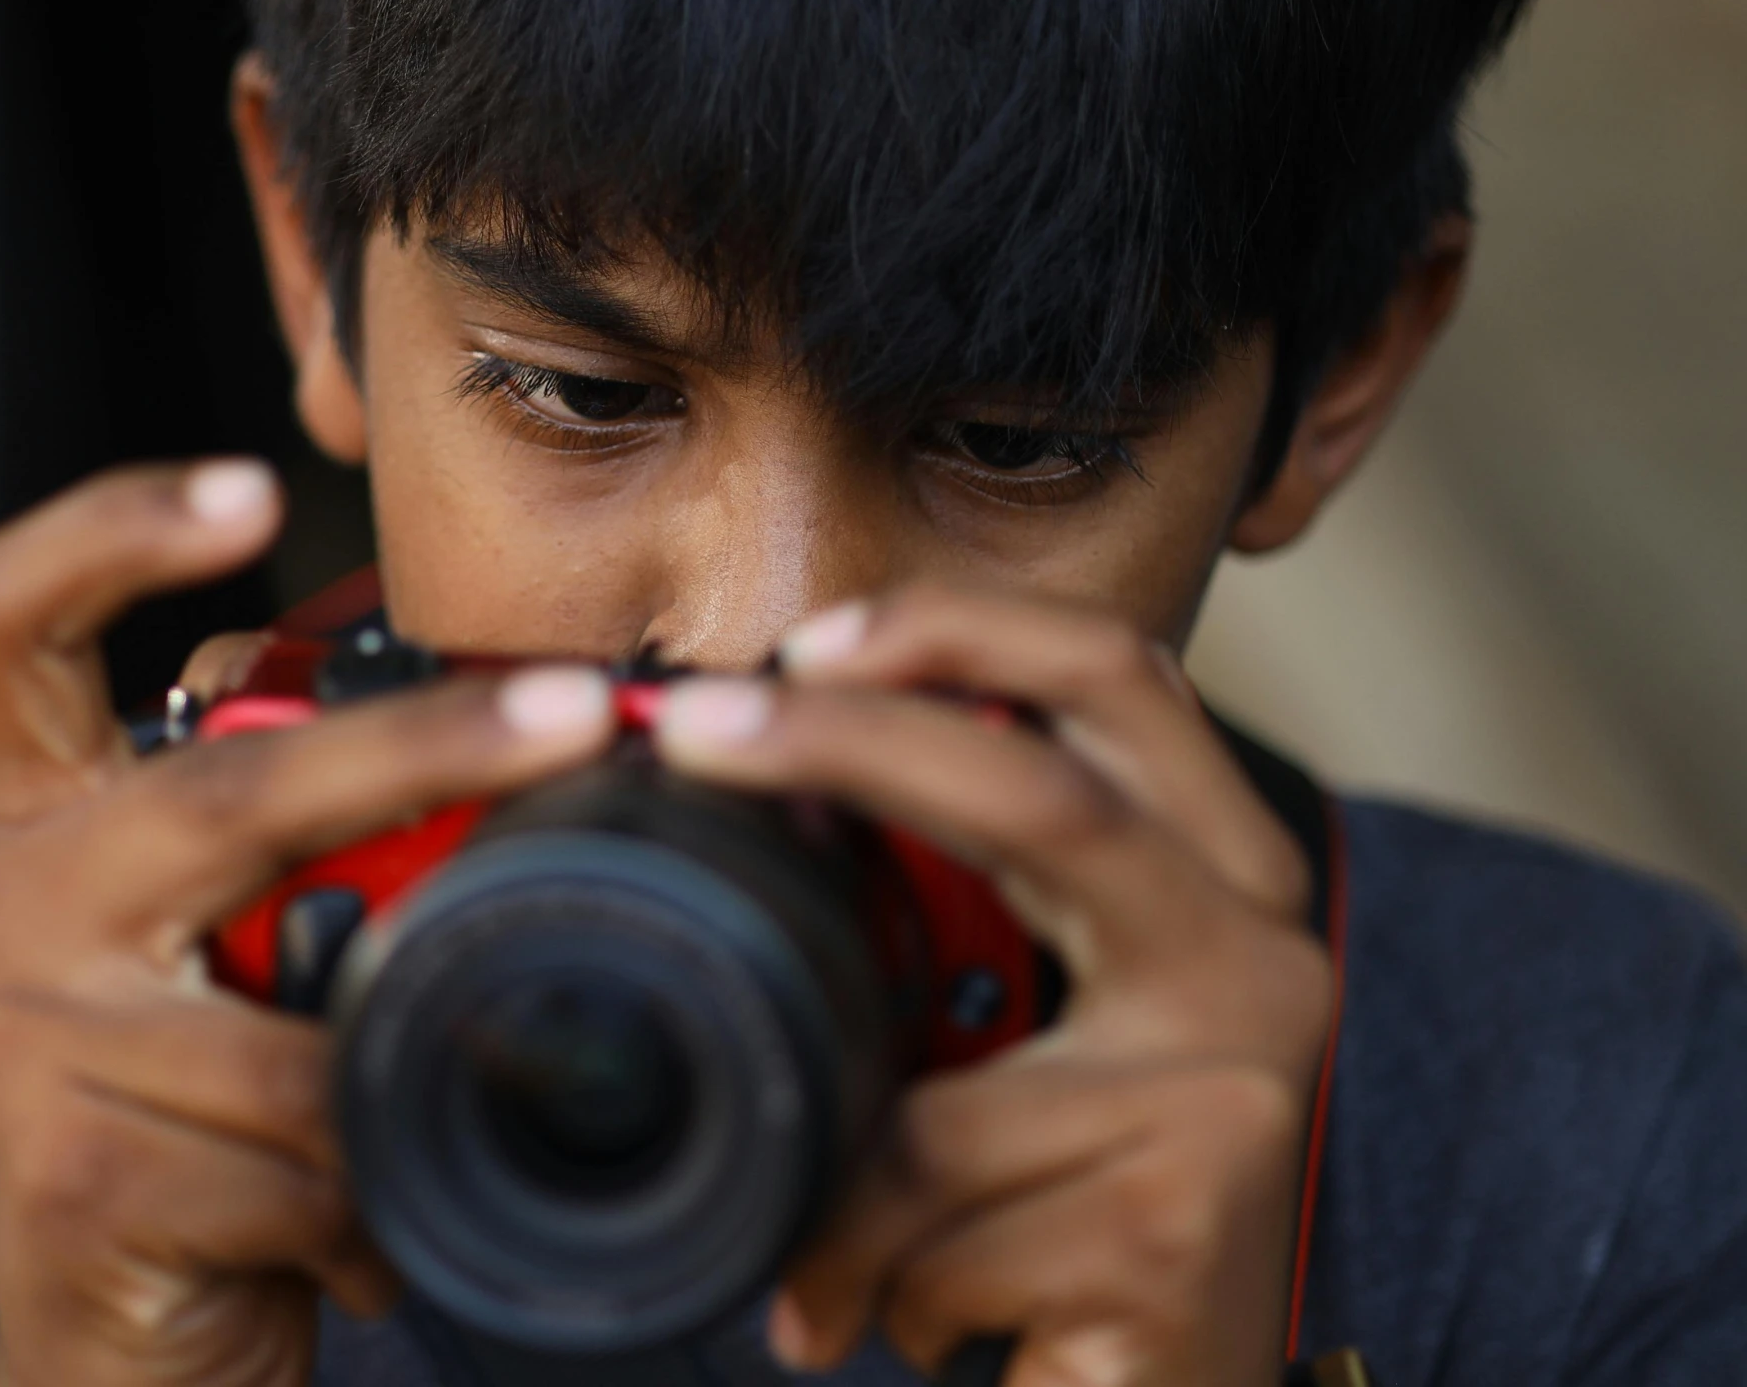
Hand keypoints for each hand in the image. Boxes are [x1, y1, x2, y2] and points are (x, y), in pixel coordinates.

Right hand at [0, 462, 618, 1386]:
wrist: (118, 1358)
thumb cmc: (200, 1137)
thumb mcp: (229, 962)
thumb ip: (298, 855)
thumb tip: (508, 750)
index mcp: (37, 825)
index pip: (11, 620)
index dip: (115, 529)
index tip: (255, 484)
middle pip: (230, 785)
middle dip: (429, 748)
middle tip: (571, 714)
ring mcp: (10, 1037)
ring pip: (302, 1028)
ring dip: (409, 1096)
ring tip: (421, 1144)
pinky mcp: (60, 1168)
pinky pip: (301, 1157)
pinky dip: (373, 1205)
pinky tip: (358, 1244)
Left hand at [653, 586, 1334, 1386]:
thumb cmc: (1072, 1207)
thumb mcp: (1012, 1025)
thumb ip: (942, 908)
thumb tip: (774, 802)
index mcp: (1213, 879)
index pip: (1120, 680)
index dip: (964, 629)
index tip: (803, 641)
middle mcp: (1255, 959)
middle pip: (1038, 792)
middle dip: (842, 744)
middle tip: (691, 731)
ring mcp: (1234, 1092)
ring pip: (933, 1102)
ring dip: (839, 1198)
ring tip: (828, 1259)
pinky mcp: (1181, 1226)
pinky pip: (928, 1229)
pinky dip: (868, 1286)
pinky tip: (911, 1324)